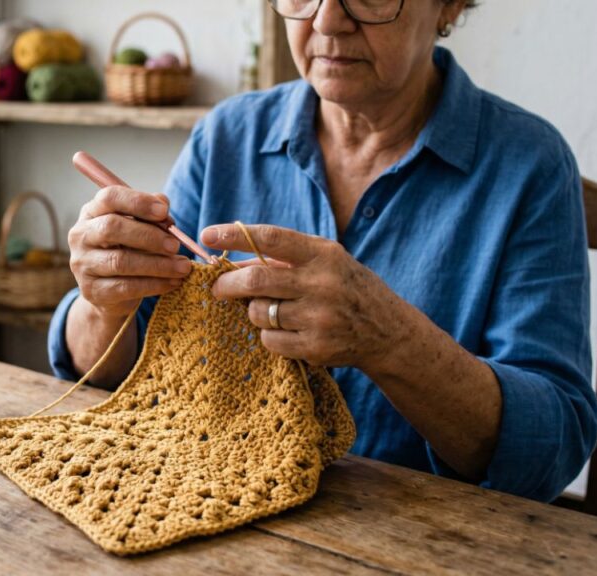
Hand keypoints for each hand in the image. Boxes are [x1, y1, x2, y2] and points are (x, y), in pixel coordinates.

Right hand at [68, 186, 191, 318]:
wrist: (108, 292)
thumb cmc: (127, 250)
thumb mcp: (138, 227)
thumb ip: (151, 214)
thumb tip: (164, 204)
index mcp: (92, 212)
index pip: (109, 198)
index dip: (138, 202)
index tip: (164, 211)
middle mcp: (81, 236)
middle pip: (111, 228)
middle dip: (149, 236)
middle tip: (175, 245)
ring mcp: (83, 264)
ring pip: (121, 261)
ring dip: (157, 264)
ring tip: (182, 266)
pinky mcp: (92, 291)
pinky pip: (126, 287)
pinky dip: (154, 285)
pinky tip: (172, 282)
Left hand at [202, 223, 408, 371]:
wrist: (389, 332)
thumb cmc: (346, 289)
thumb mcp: (324, 263)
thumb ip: (283, 260)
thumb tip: (232, 261)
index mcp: (323, 254)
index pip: (270, 238)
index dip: (234, 235)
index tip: (207, 234)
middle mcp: (322, 283)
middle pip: (255, 281)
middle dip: (227, 284)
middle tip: (217, 287)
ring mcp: (319, 317)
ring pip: (259, 313)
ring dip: (253, 312)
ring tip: (269, 310)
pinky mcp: (316, 347)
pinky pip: (270, 340)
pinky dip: (268, 336)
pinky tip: (286, 331)